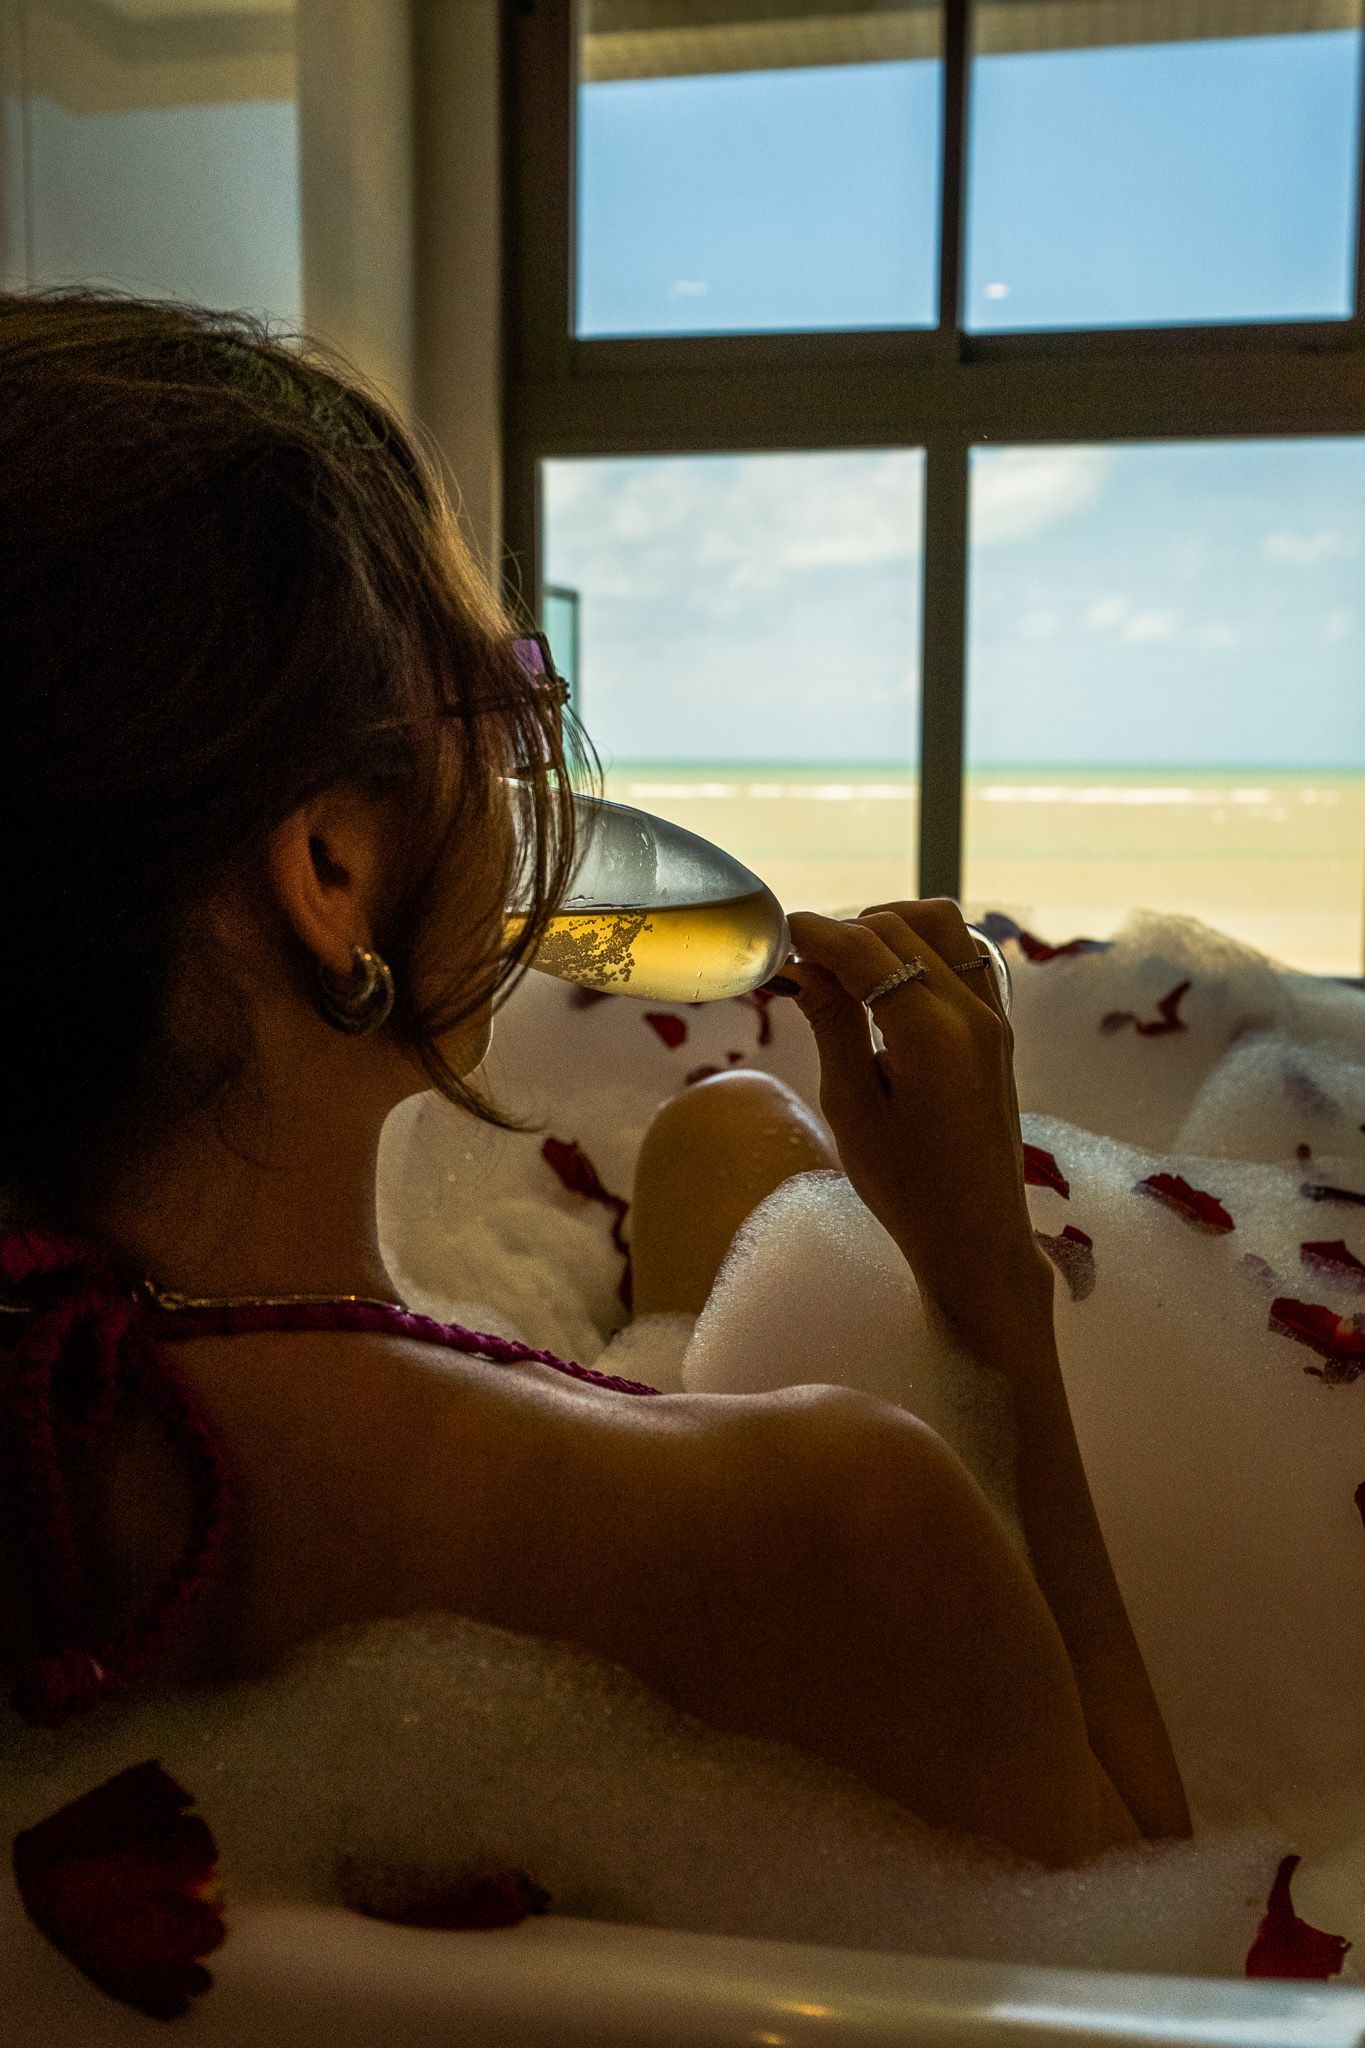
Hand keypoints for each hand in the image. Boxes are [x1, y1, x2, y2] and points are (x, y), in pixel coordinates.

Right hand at [783, 900, 1052, 1345]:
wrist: (978, 1235)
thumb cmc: (907, 1188)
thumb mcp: (853, 1108)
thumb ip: (831, 1024)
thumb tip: (801, 965)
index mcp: (933, 1033)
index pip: (864, 947)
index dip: (813, 934)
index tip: (774, 939)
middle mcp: (972, 1010)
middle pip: (900, 926)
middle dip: (844, 932)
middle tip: (800, 966)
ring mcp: (993, 1013)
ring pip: (939, 924)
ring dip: (887, 930)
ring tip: (845, 970)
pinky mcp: (997, 1025)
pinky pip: (961, 953)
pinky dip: (918, 949)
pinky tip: (884, 985)